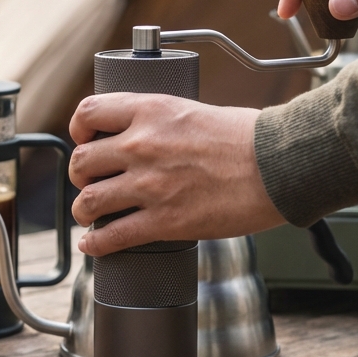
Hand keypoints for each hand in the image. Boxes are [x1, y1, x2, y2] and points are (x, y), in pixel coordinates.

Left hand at [67, 93, 284, 256]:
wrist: (278, 166)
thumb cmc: (249, 139)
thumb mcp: (193, 111)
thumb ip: (162, 123)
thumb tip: (145, 137)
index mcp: (149, 111)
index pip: (88, 112)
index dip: (79, 129)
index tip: (84, 140)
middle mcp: (141, 145)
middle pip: (81, 161)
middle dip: (80, 176)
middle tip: (91, 182)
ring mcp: (149, 185)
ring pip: (88, 201)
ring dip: (84, 211)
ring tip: (90, 216)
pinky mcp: (163, 221)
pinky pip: (112, 236)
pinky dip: (96, 245)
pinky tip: (94, 245)